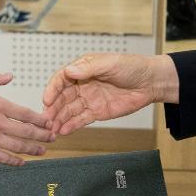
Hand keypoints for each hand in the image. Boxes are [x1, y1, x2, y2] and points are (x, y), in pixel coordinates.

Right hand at [0, 73, 53, 165]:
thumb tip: (10, 75)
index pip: (27, 114)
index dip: (41, 119)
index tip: (49, 122)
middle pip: (27, 132)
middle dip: (43, 135)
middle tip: (53, 137)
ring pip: (19, 146)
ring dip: (33, 149)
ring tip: (43, 151)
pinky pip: (3, 158)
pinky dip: (15, 161)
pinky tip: (22, 162)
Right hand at [41, 53, 172, 134]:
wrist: (150, 83)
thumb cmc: (132, 67)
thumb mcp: (110, 64)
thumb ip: (88, 69)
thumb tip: (69, 71)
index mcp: (83, 69)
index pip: (62, 79)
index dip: (53, 89)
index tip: (47, 100)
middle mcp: (82, 84)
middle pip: (62, 97)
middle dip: (53, 108)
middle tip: (46, 119)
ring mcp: (89, 99)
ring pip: (69, 110)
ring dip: (59, 119)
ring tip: (52, 129)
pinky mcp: (97, 112)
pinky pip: (81, 119)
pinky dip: (71, 125)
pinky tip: (64, 131)